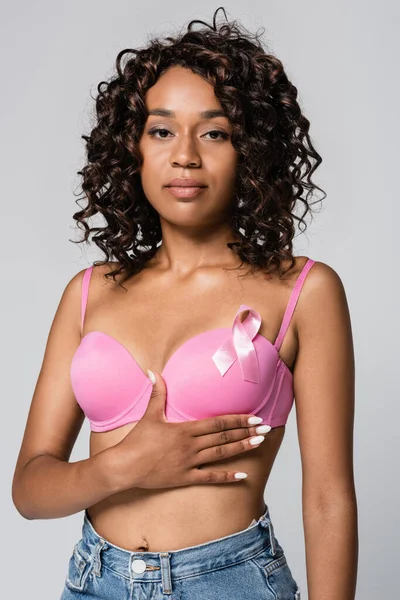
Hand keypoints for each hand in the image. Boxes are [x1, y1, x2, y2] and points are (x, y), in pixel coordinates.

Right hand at [109, 369, 270, 491]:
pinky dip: (227, 476)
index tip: (254, 417)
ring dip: (241, 448)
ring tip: (259, 444)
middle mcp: (191, 446)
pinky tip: (242, 475)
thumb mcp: (149, 414)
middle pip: (224, 437)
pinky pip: (210, 477)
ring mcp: (189, 463)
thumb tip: (154, 371)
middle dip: (246, 432)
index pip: (217, 422)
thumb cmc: (137, 440)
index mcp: (185, 429)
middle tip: (266, 429)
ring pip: (221, 454)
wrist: (124, 467)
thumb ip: (157, 392)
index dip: (238, 419)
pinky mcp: (185, 478)